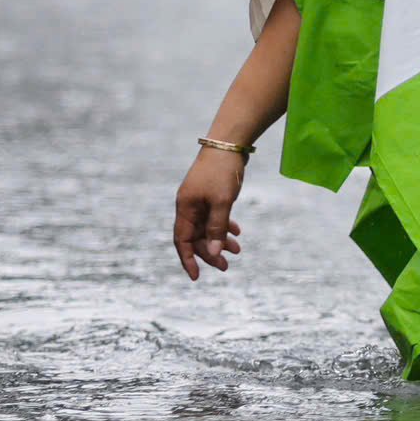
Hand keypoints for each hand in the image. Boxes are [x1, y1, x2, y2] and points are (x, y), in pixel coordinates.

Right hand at [172, 148, 246, 279]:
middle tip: (226, 267)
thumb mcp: (222, 202)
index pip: (182, 241)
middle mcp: (189, 206)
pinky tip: (237, 232)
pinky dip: (225, 226)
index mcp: (185, 208)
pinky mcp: (211, 195)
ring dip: (220, 240)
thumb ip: (217, 227)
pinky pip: (215, 217)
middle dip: (210, 253)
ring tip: (237, 251)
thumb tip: (215, 253)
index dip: (188, 259)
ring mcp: (200, 200)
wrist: (229, 143)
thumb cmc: (222, 171)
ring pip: (207, 228)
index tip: (196, 277)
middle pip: (196, 237)